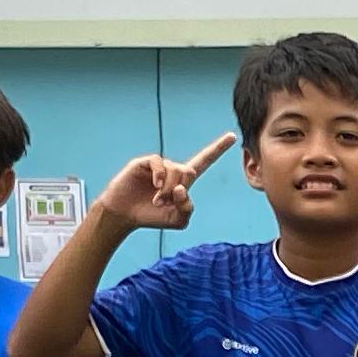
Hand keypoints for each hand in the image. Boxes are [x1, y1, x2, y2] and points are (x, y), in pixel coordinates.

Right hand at [99, 134, 237, 234]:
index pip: (204, 162)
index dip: (217, 149)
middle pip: (190, 171)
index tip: (233, 136)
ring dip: (167, 189)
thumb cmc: (151, 217)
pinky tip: (154, 186)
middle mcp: (172, 170)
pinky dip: (160, 176)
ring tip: (156, 200)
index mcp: (183, 182)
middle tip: (163, 203)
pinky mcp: (144, 163)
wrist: (125, 215)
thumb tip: (182, 188)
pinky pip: (159, 163)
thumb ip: (188, 209)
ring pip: (175, 170)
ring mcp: (158, 166)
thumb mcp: (177, 220)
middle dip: (179, 190)